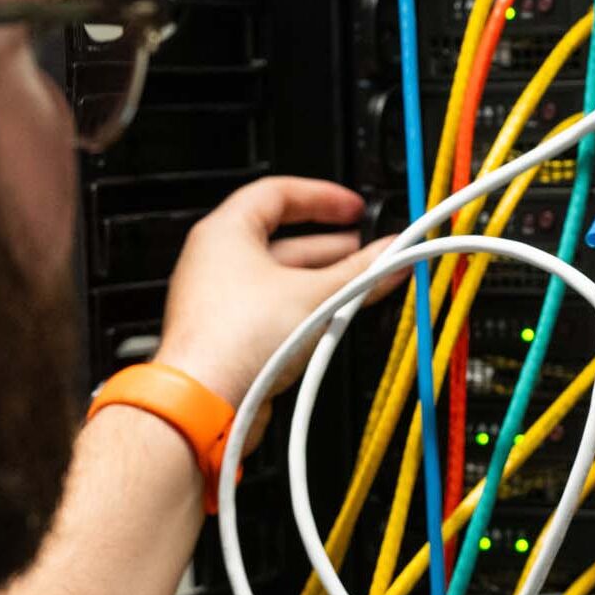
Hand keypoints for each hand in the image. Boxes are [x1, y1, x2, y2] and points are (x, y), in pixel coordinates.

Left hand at [153, 177, 401, 434]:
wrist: (205, 401)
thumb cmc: (234, 340)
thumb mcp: (316, 295)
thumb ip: (360, 273)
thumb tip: (390, 256)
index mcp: (225, 232)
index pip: (277, 193)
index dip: (322, 197)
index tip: (352, 208)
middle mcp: (215, 261)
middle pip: (281, 238)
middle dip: (330, 245)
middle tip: (364, 249)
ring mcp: (219, 298)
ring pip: (278, 277)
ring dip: (320, 279)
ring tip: (357, 285)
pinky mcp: (227, 333)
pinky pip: (270, 308)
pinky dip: (301, 307)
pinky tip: (330, 318)